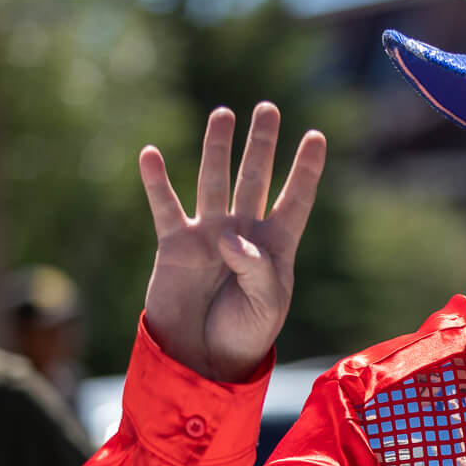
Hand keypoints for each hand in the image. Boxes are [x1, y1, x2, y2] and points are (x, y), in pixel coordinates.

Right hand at [140, 103, 325, 381]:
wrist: (203, 357)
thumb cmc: (244, 334)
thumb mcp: (264, 304)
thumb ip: (255, 269)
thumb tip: (229, 236)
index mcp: (275, 247)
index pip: (295, 199)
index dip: (305, 169)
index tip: (316, 136)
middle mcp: (242, 232)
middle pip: (255, 178)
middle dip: (261, 145)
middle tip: (268, 108)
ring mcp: (208, 235)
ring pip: (214, 182)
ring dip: (217, 149)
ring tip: (223, 114)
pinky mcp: (175, 244)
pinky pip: (165, 207)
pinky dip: (156, 182)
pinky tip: (150, 154)